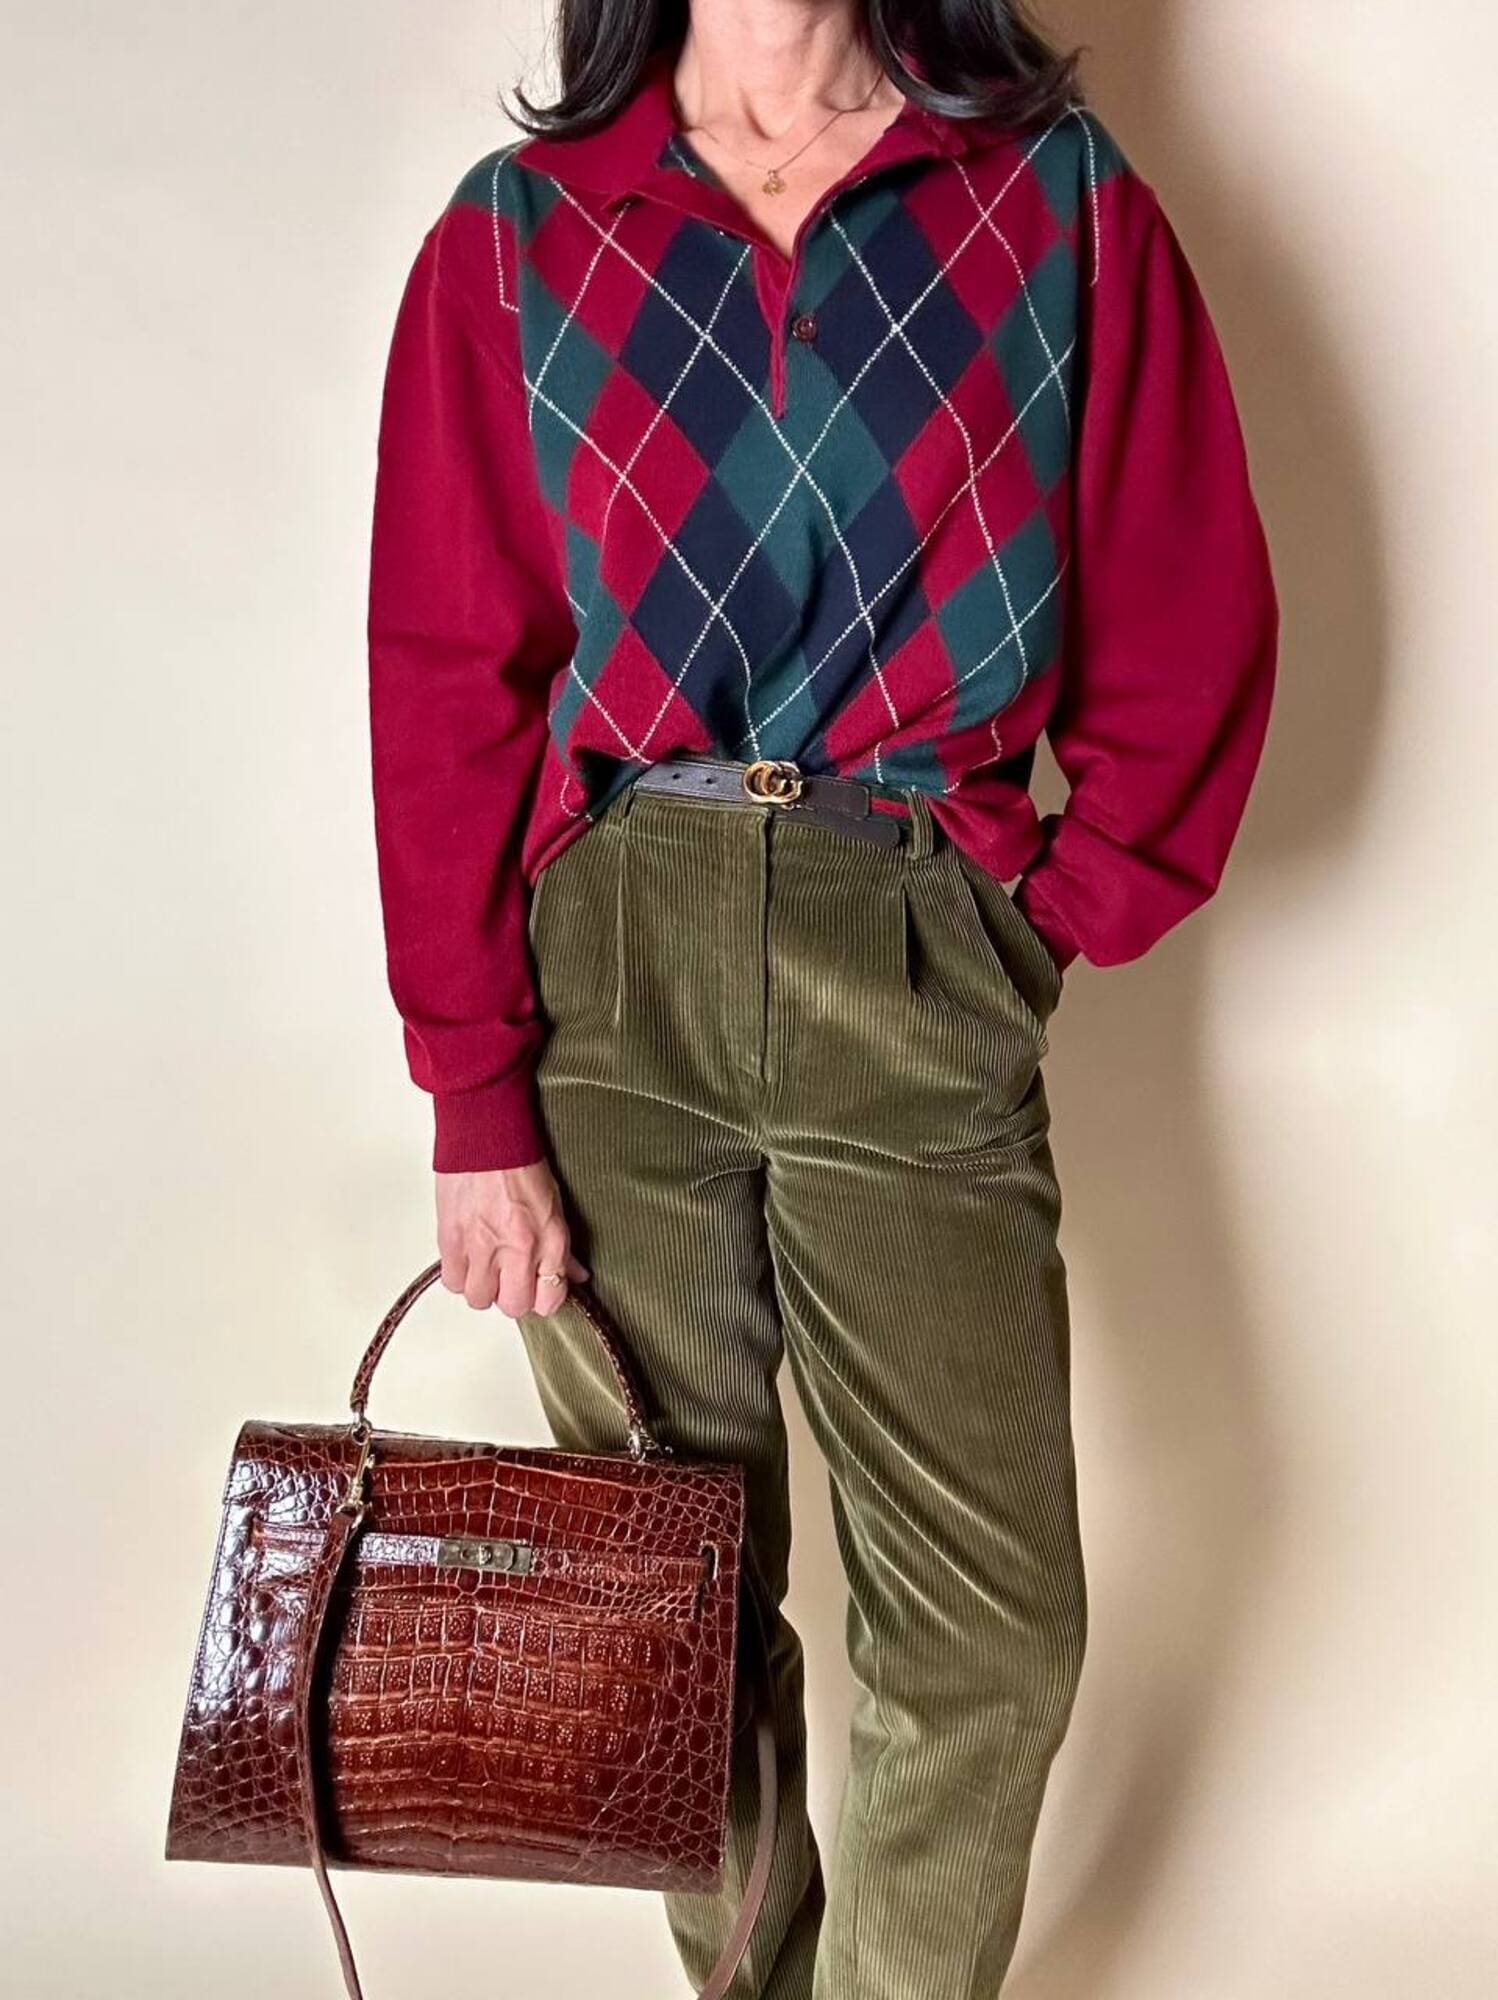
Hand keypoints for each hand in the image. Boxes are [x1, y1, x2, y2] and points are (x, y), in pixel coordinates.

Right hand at [435, 1160, 589, 1317]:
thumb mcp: (554, 1204)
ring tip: (486, 1267)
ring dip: (483, 1288)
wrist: (484, 1136)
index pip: (550, 1298)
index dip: (544, 1299)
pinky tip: (467, 1259)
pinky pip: (453, 1281)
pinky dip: (459, 1275)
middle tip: (511, 1279)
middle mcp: (518, 1247)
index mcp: (549, 1238)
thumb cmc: (519, 1162)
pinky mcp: (451, 1240)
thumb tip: (576, 1274)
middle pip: (514, 1306)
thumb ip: (563, 1248)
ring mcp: (482, 1246)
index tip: (539, 1290)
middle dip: (513, 1297)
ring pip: (480, 1299)